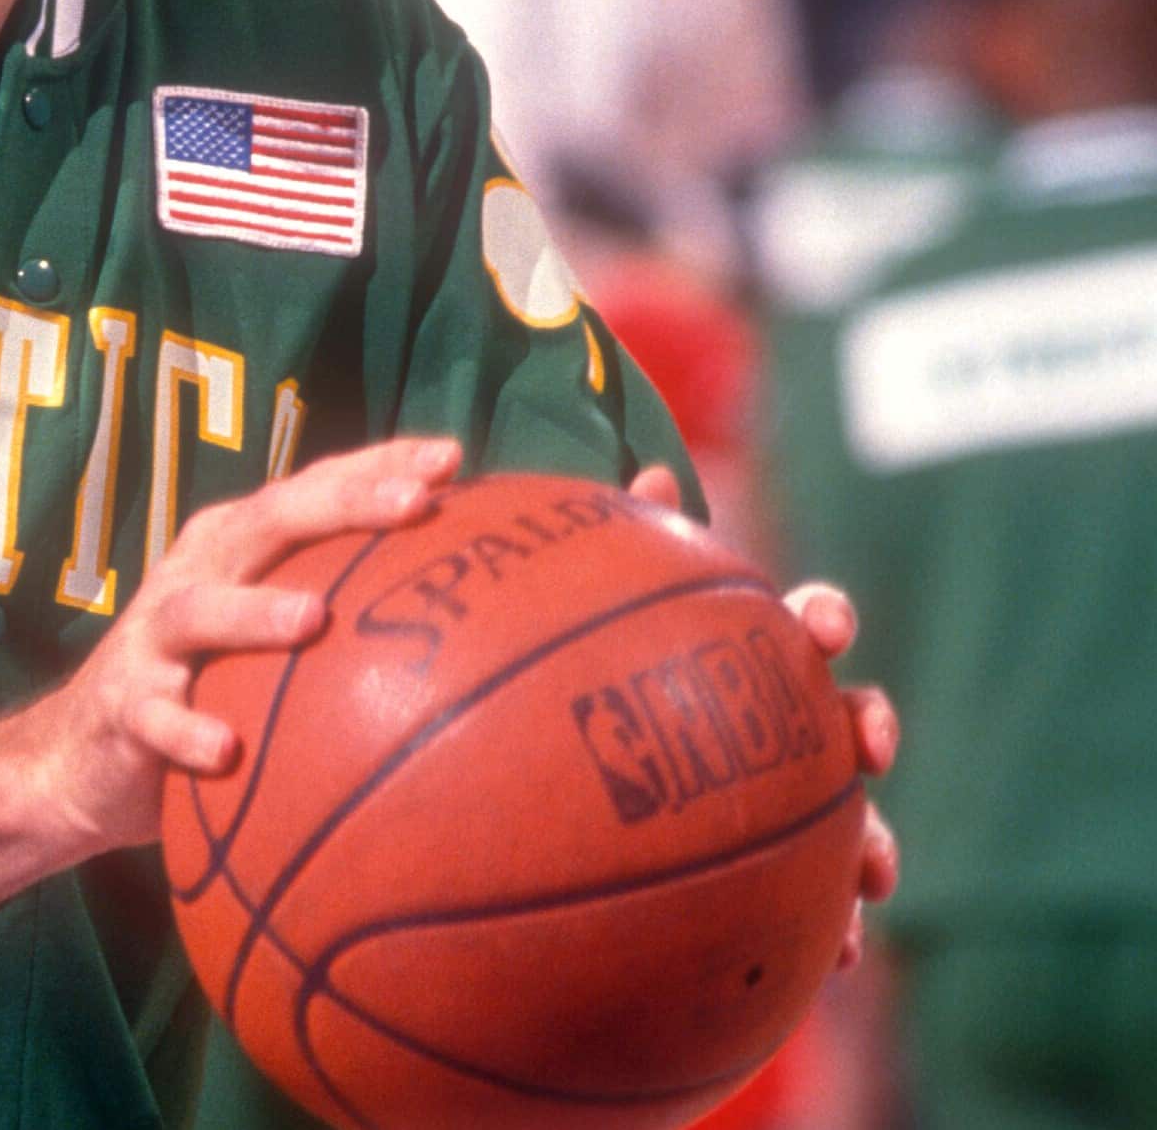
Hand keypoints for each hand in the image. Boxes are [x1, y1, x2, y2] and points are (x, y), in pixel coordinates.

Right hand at [27, 436, 463, 855]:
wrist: (79, 758)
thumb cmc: (205, 689)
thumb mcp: (268, 646)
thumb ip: (345, 623)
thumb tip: (478, 635)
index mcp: (238, 548)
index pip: (315, 489)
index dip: (378, 466)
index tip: (452, 457)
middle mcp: (197, 573)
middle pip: (269, 520)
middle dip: (343, 503)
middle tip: (415, 502)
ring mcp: (153, 637)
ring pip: (200, 610)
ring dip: (255, 611)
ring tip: (314, 618)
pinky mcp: (123, 705)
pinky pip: (155, 716)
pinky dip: (186, 730)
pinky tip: (225, 750)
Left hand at [628, 465, 899, 969]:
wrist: (561, 801)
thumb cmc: (584, 679)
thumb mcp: (588, 615)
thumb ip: (622, 553)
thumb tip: (651, 476)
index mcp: (742, 656)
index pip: (799, 625)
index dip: (822, 619)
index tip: (819, 628)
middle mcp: (775, 723)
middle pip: (844, 716)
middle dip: (868, 722)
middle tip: (866, 739)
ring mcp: (779, 800)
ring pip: (849, 817)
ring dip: (873, 838)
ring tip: (874, 869)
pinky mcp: (769, 874)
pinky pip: (812, 904)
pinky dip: (834, 928)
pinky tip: (836, 956)